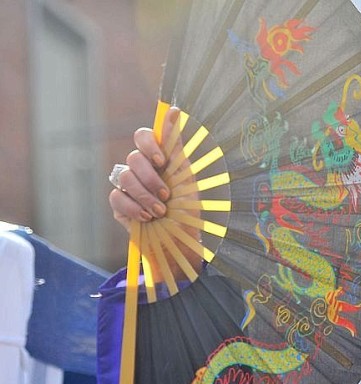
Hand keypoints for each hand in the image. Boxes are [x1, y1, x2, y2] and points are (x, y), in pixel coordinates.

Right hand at [109, 106, 202, 281]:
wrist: (181, 239)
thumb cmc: (187, 207)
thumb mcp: (187, 176)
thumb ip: (177, 146)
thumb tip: (173, 110)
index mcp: (158, 159)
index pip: (143, 137)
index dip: (149, 145)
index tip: (162, 161)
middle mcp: (140, 169)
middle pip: (133, 158)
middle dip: (151, 179)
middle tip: (166, 196)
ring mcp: (127, 186)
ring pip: (124, 178)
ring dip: (145, 196)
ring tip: (161, 212)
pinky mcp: (119, 205)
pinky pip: (117, 198)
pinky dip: (134, 208)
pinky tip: (147, 218)